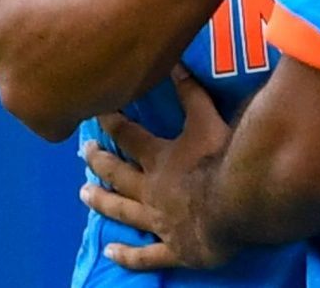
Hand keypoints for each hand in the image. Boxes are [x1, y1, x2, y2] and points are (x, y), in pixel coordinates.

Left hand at [83, 68, 236, 270]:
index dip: (111, 123)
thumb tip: (173, 63)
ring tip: (84, 194)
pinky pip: (145, 255)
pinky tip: (111, 253)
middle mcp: (151, 190)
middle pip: (118, 174)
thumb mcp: (207, 119)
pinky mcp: (172, 248)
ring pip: (124, 211)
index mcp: (159, 159)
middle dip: (100, 162)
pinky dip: (127, 255)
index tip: (94, 113)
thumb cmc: (221, 160)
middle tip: (84, 153)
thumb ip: (191, 93)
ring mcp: (159, 222)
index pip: (128, 136)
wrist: (235, 205)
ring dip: (102, 202)